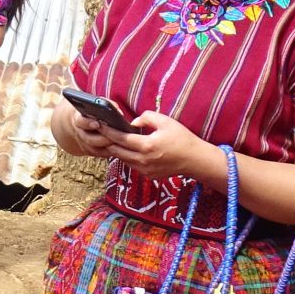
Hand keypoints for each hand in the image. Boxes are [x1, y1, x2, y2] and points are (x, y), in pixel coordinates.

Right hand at [58, 105, 118, 159]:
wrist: (82, 123)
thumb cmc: (93, 112)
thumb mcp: (96, 105)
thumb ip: (106, 105)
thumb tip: (119, 113)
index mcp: (79, 120)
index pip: (81, 122)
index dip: (88, 124)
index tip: (97, 123)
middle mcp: (80, 134)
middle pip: (90, 139)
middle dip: (103, 138)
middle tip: (115, 136)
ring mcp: (85, 145)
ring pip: (96, 150)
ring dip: (108, 147)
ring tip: (121, 143)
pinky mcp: (92, 152)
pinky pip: (101, 155)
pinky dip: (111, 152)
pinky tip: (121, 149)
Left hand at [102, 111, 220, 181]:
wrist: (194, 159)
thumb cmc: (182, 138)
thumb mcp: (165, 121)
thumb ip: (146, 118)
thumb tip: (132, 123)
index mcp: (147, 146)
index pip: (121, 139)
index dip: (108, 131)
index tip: (100, 125)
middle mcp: (143, 160)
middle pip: (117, 151)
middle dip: (108, 142)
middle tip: (101, 132)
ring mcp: (145, 170)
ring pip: (124, 160)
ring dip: (117, 150)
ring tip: (112, 140)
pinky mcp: (148, 175)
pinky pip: (133, 165)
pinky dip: (128, 157)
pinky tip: (128, 149)